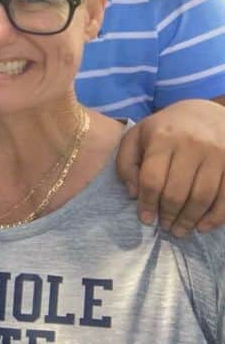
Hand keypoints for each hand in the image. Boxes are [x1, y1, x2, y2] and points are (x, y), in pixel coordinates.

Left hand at [115, 99, 224, 236]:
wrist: (206, 112)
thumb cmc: (166, 129)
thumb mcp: (137, 136)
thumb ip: (127, 163)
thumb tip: (134, 193)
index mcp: (162, 138)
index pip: (152, 179)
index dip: (147, 203)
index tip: (145, 219)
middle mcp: (191, 145)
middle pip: (177, 192)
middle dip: (168, 215)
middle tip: (165, 227)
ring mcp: (216, 154)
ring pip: (202, 197)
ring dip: (190, 220)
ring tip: (180, 231)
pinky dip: (215, 217)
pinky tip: (203, 226)